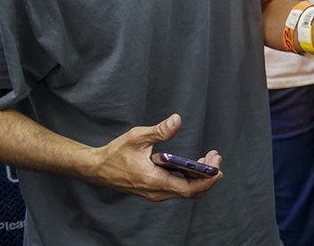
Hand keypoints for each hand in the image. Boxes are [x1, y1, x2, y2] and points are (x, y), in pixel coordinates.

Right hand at [91, 113, 222, 200]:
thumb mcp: (137, 137)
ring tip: (208, 158)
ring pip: (186, 191)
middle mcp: (157, 192)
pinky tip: (194, 164)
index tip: (217, 165)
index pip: (189, 188)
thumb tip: (177, 120)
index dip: (207, 179)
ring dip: (200, 177)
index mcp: (155, 181)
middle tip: (216, 157)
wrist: (96, 169)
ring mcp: (155, 192)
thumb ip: (159, 131)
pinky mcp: (154, 189)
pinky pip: (178, 188)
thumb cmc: (116, 153)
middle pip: (192, 192)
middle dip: (208, 176)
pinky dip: (190, 178)